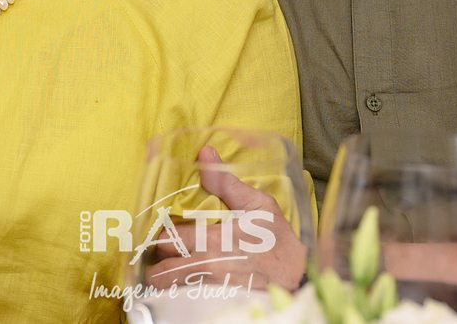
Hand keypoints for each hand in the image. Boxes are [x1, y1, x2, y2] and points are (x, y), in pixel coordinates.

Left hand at [144, 146, 306, 290]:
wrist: (298, 280)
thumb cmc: (278, 241)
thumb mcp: (258, 206)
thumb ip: (226, 182)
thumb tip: (205, 153)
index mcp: (212, 238)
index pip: (166, 238)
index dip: (161, 236)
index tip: (164, 232)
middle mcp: (204, 265)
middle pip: (160, 268)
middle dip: (159, 260)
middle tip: (164, 253)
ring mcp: (207, 289)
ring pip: (166, 287)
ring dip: (163, 279)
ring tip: (170, 271)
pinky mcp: (212, 304)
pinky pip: (180, 302)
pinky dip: (175, 294)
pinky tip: (182, 287)